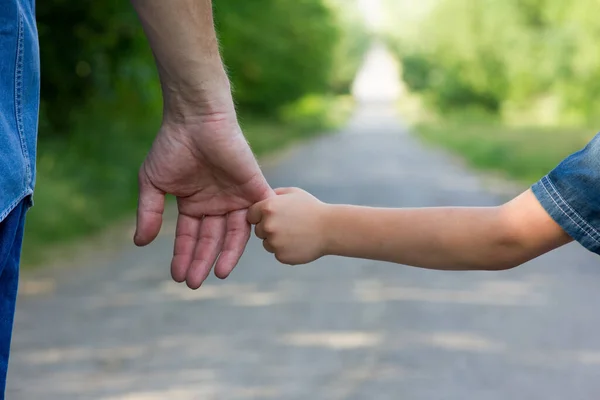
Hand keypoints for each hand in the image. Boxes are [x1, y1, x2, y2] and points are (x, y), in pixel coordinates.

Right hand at [135, 113, 273, 288]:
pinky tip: (246, 249)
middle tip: (195, 284)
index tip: (177, 277)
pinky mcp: (254, 187)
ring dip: (226, 254)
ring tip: (218, 274)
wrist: (196, 119)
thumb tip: (139, 243)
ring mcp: (236, 196)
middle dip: (202, 261)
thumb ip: (149, 213)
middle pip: (211, 239)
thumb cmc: (172, 147)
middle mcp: (216, 204)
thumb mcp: (153, 183)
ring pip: (234, 233)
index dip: (183, 256)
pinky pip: (259, 213)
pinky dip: (256, 231)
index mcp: (194, 203)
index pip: (190, 237)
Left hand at [247, 187, 328, 264]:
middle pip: (258, 230)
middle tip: (288, 226)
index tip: (275, 216)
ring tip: (295, 234)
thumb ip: (274, 194)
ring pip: (267, 243)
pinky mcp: (281, 256)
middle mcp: (267, 225)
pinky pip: (277, 254)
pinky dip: (286, 250)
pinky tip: (299, 243)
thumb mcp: (293, 193)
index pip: (251, 214)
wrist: (330, 228)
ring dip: (277, 241)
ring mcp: (274, 242)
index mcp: (267, 208)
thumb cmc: (312, 208)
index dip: (261, 216)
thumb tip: (262, 197)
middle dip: (269, 229)